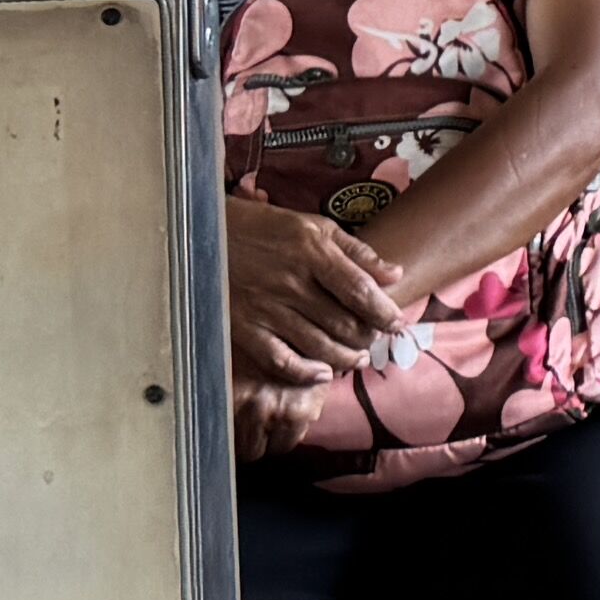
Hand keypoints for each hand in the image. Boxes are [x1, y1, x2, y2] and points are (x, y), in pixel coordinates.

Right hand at [226, 198, 403, 386]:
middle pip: (343, 322)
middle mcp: (291, 282)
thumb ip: (355, 251)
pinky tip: (321, 373)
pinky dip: (305, 373)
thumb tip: (394, 274)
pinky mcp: (244, 327)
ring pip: (318, 346)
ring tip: (357, 357)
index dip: (384, 312)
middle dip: (367, 337)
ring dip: (345, 357)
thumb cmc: (263, 227)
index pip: (360, 290)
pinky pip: (281, 360)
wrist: (202, 232)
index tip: (396, 323)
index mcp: (311, 251)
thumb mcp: (312, 226)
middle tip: (374, 341)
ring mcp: (266, 308)